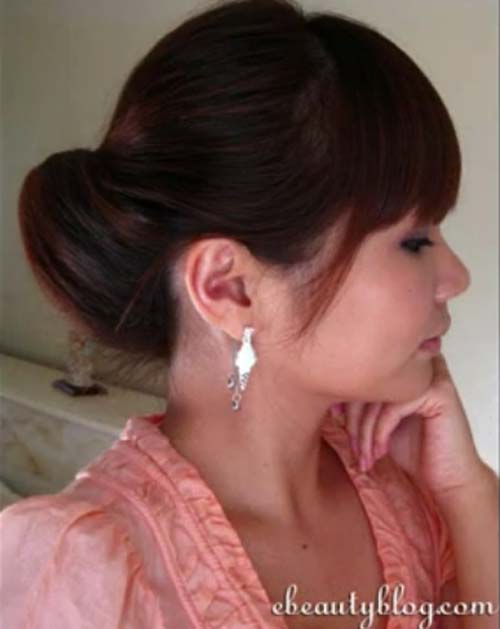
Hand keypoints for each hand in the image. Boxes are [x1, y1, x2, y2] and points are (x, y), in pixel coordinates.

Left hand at [330, 352, 490, 497]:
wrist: (448, 479)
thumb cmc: (414, 451)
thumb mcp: (378, 422)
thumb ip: (360, 403)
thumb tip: (325, 391)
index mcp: (403, 366)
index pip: (362, 370)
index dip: (344, 396)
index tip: (335, 420)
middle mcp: (418, 364)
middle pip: (368, 379)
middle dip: (353, 418)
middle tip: (352, 447)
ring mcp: (430, 375)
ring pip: (378, 394)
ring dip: (364, 432)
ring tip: (364, 456)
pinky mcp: (438, 392)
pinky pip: (393, 407)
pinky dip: (380, 433)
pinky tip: (379, 452)